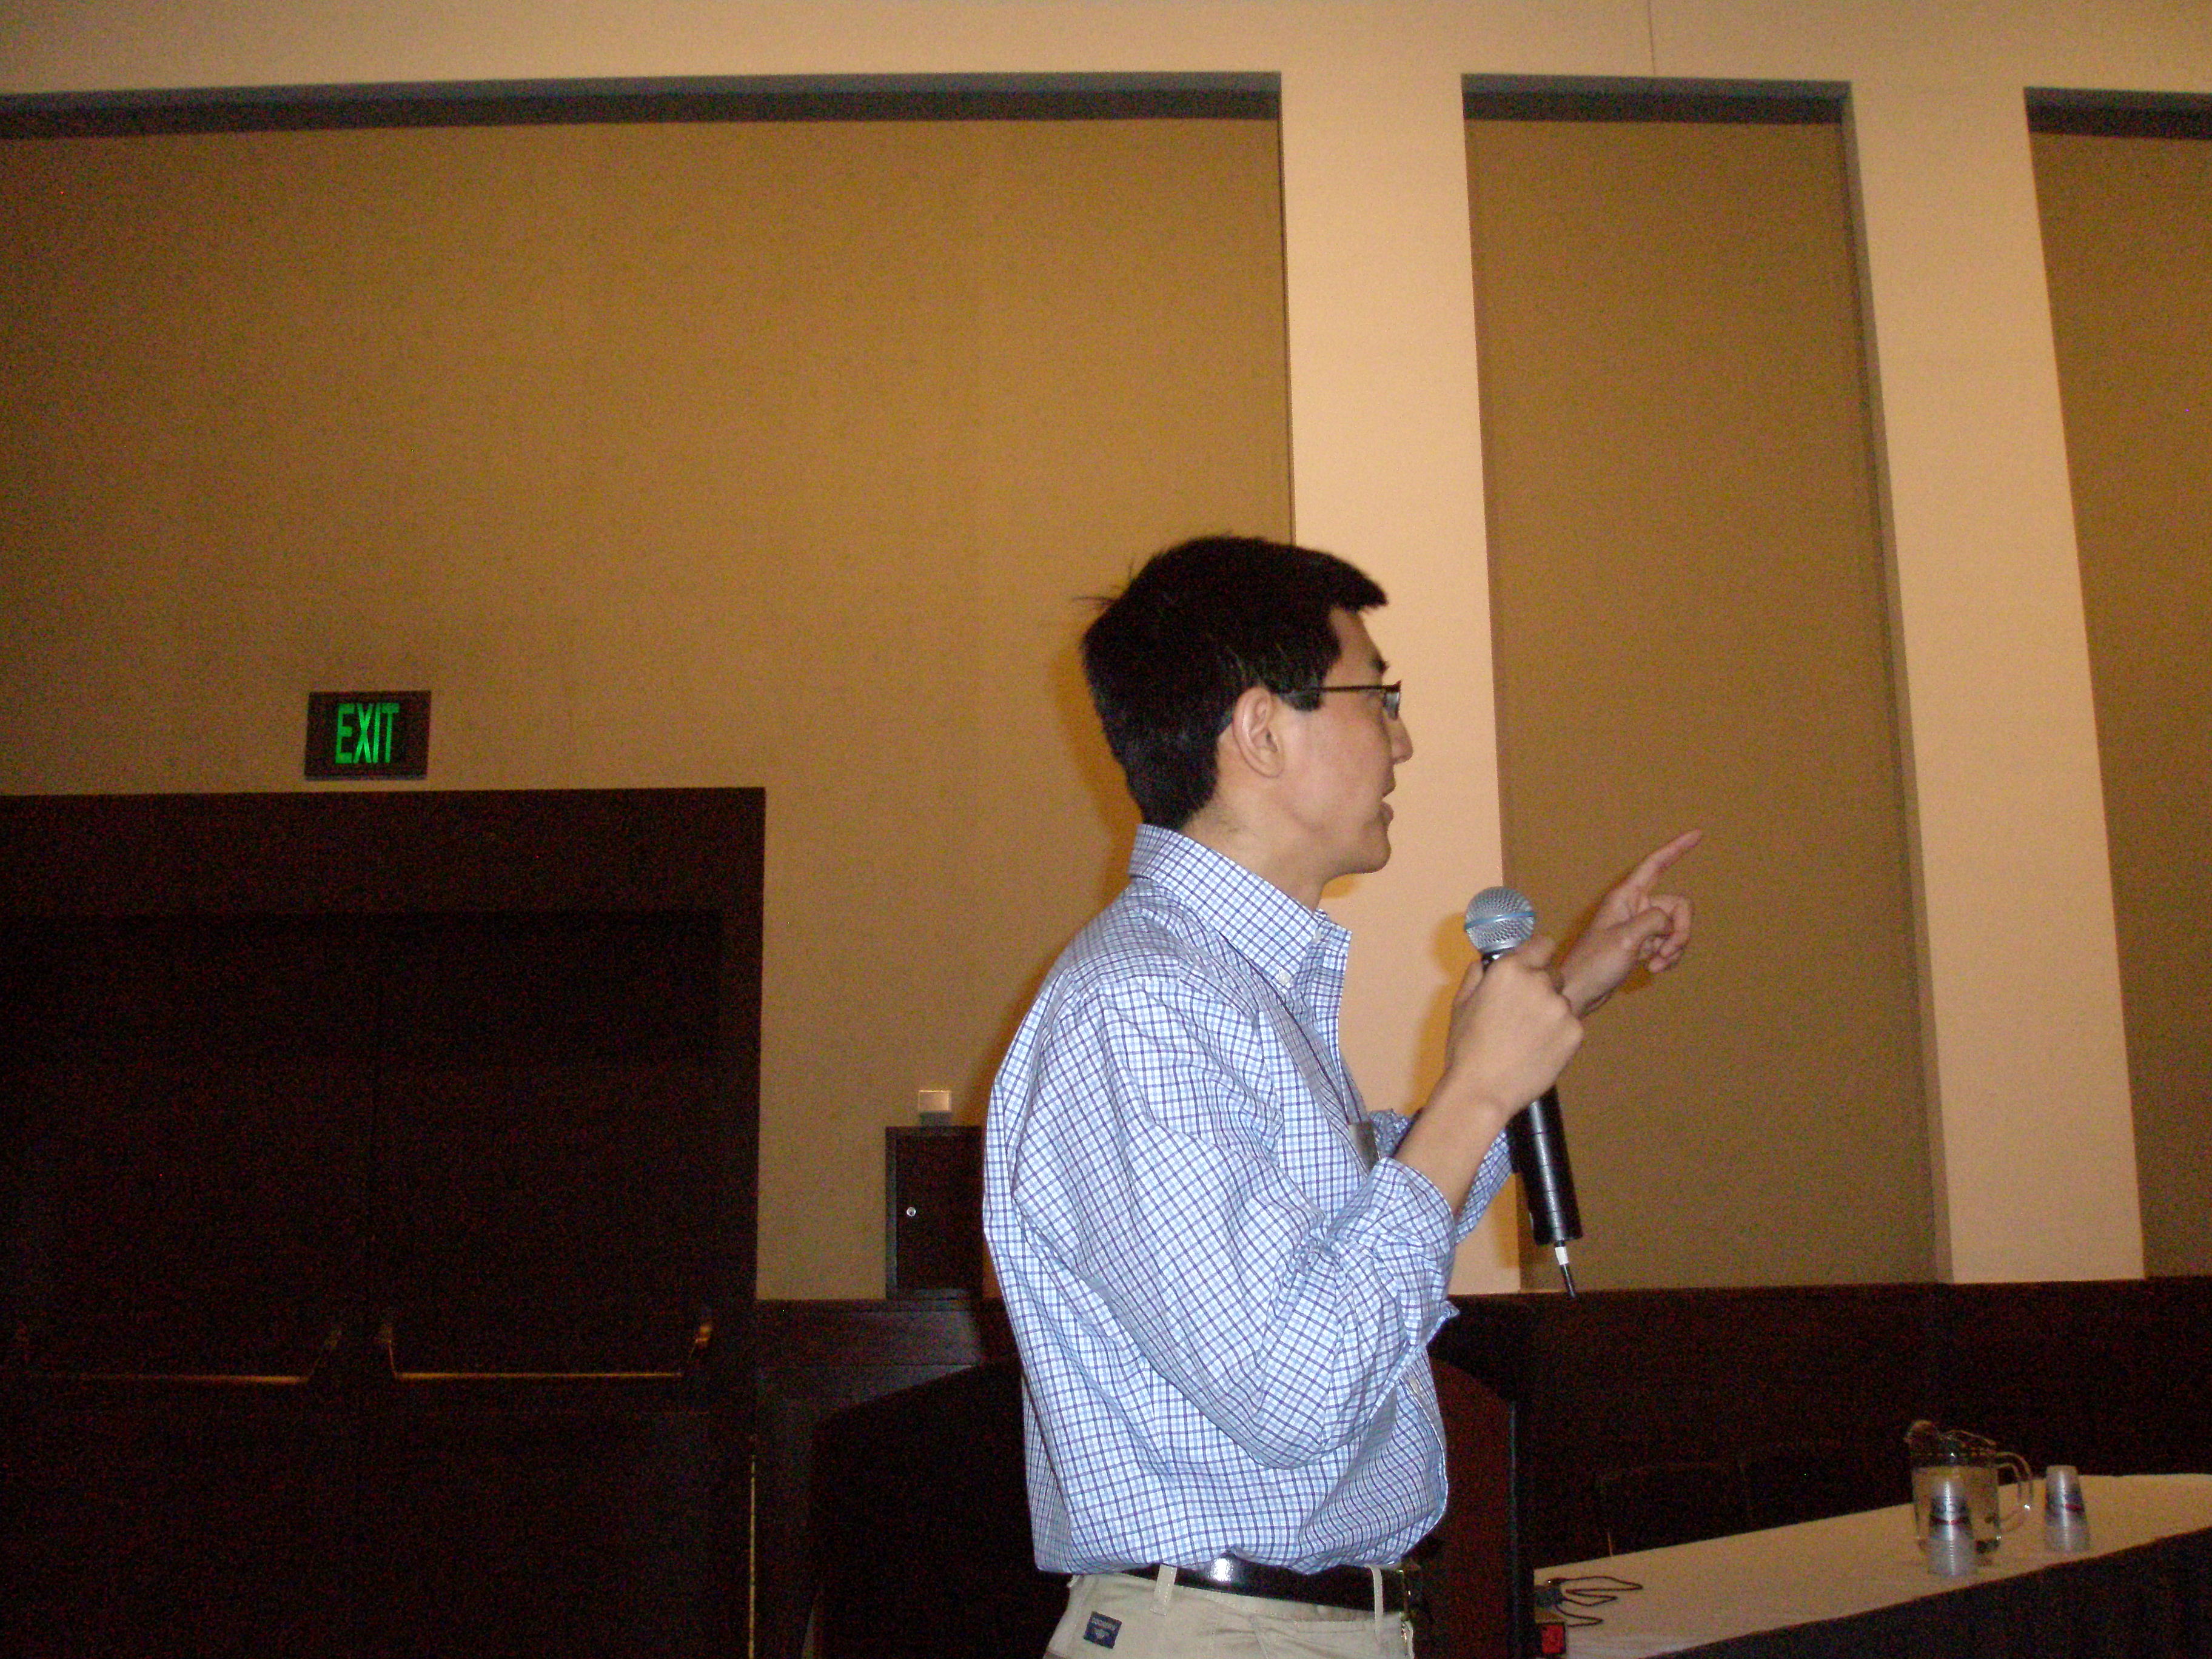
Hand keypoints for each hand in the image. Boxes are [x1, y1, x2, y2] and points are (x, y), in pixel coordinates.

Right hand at [1399, 937, 1582, 1209]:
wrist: (1483, 1091)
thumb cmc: (1467, 1049)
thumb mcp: (1461, 1003)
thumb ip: (1477, 974)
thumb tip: (1485, 961)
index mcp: (1509, 969)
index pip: (1542, 944)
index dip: (1537, 955)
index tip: (1533, 965)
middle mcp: (1538, 982)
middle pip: (1553, 973)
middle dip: (1542, 987)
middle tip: (1523, 1013)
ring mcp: (1560, 1007)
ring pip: (1562, 1001)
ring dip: (1550, 1013)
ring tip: (1527, 1038)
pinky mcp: (1575, 1031)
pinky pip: (1571, 1025)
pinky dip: (1559, 1035)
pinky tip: (1538, 1050)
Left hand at [1557, 829, 1701, 1016]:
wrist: (1581, 991)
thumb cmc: (1595, 963)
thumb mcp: (1627, 939)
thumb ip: (1654, 921)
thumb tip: (1669, 922)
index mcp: (1626, 896)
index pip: (1656, 864)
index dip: (1677, 848)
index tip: (1698, 834)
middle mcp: (1634, 906)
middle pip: (1678, 905)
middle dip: (1680, 930)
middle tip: (1666, 951)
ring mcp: (1639, 925)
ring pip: (1676, 927)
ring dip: (1673, 948)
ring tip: (1656, 964)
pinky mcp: (1642, 943)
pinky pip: (1669, 943)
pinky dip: (1668, 956)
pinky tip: (1654, 969)